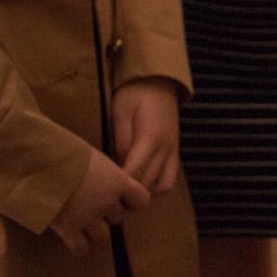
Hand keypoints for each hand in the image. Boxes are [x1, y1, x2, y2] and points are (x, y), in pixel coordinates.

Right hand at [50, 148, 150, 256]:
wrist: (41, 163)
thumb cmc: (66, 152)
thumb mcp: (94, 157)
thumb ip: (104, 173)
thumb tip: (104, 178)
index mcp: (118, 181)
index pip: (141, 200)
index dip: (131, 202)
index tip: (121, 199)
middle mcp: (107, 202)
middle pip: (117, 218)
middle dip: (106, 214)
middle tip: (90, 205)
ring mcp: (89, 218)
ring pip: (103, 237)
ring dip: (94, 232)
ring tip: (81, 221)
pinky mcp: (69, 230)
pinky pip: (81, 248)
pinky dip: (78, 245)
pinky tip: (71, 236)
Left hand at [111, 77, 181, 196]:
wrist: (158, 80)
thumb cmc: (134, 94)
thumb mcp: (120, 113)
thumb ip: (120, 141)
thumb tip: (118, 167)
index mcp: (150, 138)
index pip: (134, 174)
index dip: (118, 187)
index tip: (101, 191)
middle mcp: (166, 148)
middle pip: (147, 185)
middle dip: (128, 194)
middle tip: (108, 195)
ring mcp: (173, 150)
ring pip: (162, 187)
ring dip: (144, 194)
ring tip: (126, 192)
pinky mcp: (175, 151)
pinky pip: (169, 178)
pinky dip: (156, 187)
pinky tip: (140, 184)